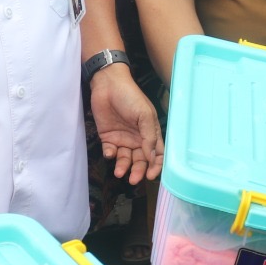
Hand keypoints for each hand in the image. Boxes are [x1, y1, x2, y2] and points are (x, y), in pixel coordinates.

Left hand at [88, 65, 162, 183]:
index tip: (150, 175)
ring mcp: (123, 139)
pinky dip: (110, 156)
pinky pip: (111, 152)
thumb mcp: (145, 115)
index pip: (157, 154)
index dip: (156, 166)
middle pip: (141, 161)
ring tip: (119, 172)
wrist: (108, 85)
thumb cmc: (131, 96)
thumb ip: (149, 137)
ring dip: (123, 167)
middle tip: (133, 179)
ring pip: (125, 159)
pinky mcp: (108, 138)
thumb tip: (151, 158)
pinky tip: (110, 153)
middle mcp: (138, 139)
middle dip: (138, 171)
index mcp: (151, 133)